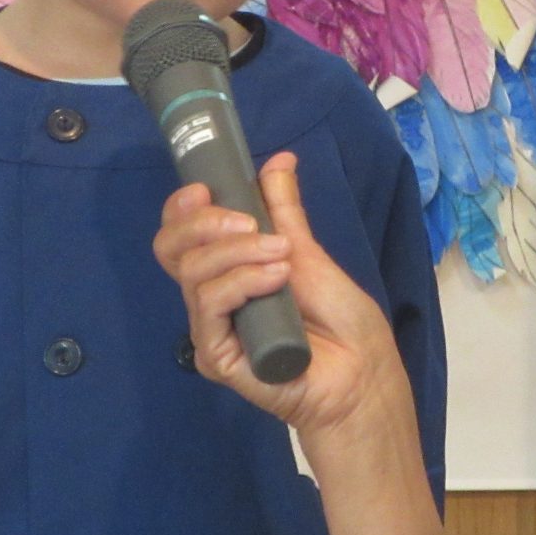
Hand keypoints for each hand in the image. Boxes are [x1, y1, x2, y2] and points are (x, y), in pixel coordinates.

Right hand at [153, 152, 406, 443]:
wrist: (363, 374)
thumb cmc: (341, 321)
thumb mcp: (308, 253)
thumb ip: (285, 210)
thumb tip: (279, 160)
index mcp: (226, 270)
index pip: (181, 234)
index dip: (183, 209)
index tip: (207, 188)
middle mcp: (211, 298)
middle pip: (172, 249)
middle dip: (203, 223)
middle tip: (249, 222)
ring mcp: (211, 328)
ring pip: (193, 273)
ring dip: (238, 253)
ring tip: (282, 256)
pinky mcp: (216, 357)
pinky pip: (210, 307)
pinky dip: (241, 283)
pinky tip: (275, 278)